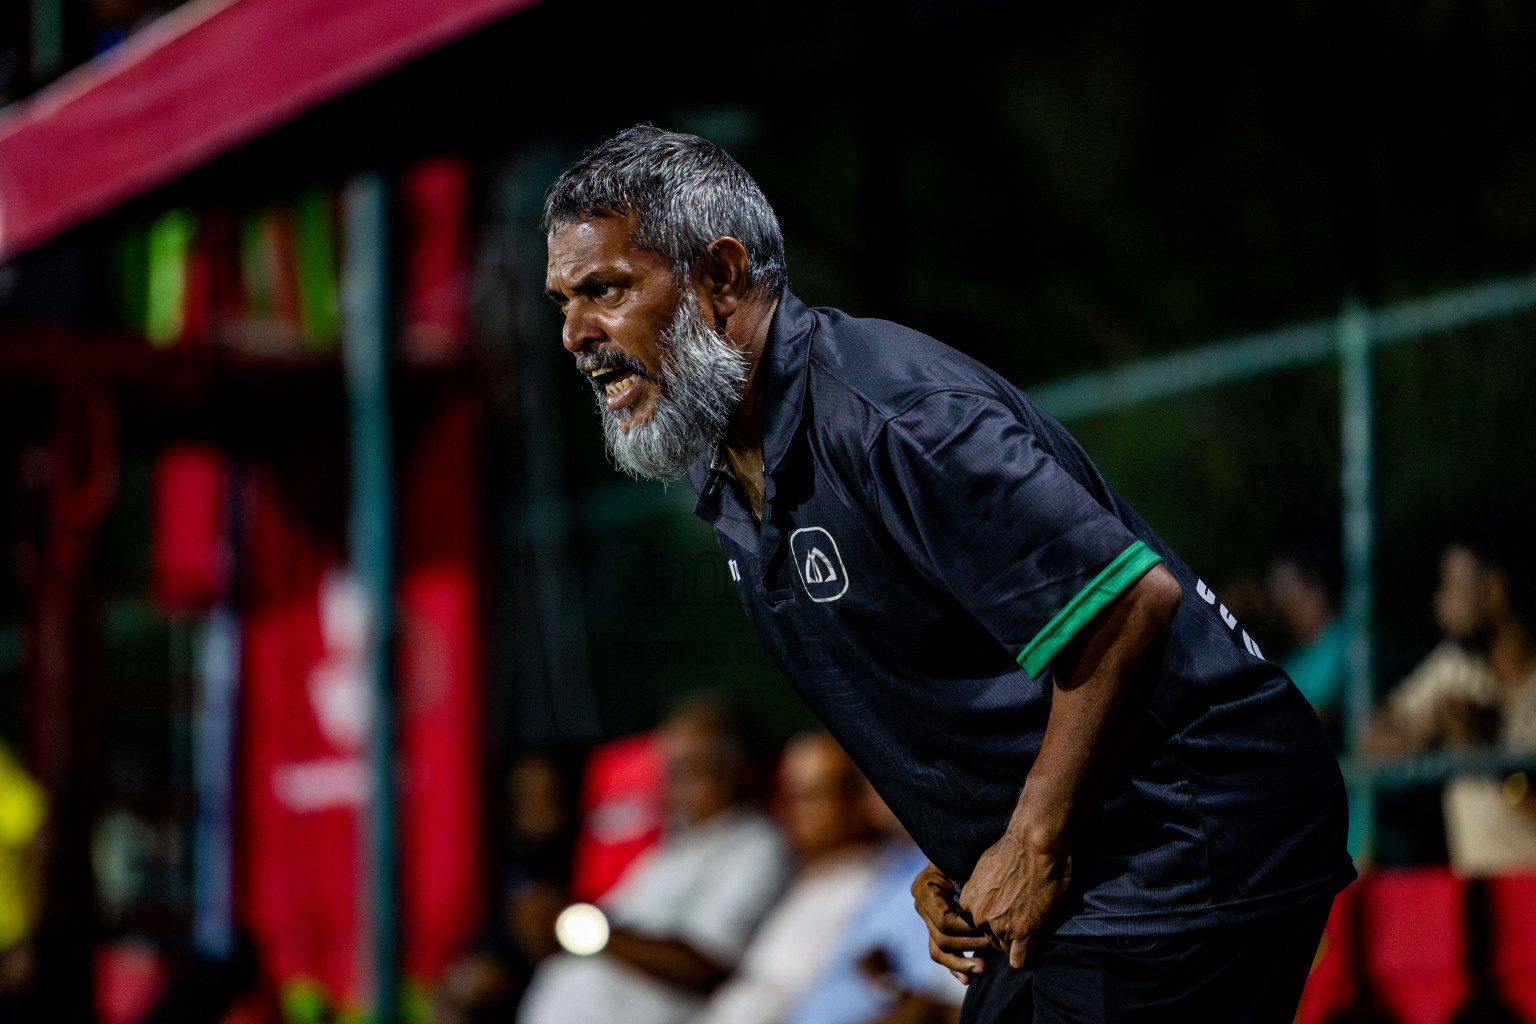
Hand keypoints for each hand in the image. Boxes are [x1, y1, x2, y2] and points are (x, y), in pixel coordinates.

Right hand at [911, 861, 989, 984]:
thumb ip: (966, 878)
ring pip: (938, 950)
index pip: (944, 922)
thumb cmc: (973, 853)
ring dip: (961, 963)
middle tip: (993, 948)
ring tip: (983, 968)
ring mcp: (928, 918)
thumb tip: (967, 896)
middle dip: (969, 947)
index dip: (967, 932)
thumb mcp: (965, 860)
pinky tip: (966, 979)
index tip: (989, 933)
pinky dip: (954, 966)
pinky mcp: (937, 928)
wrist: (973, 850)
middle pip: (941, 938)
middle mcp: (922, 904)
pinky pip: (941, 952)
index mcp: (925, 888)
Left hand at [957, 833, 1069, 968]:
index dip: (992, 918)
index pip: (977, 922)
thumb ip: (982, 888)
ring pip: (1005, 947)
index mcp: (968, 900)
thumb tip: (987, 895)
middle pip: (990, 936)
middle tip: (1021, 916)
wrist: (1034, 845)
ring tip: (1031, 922)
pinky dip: (1024, 957)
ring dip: (1017, 940)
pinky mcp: (1023, 933)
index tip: (1005, 911)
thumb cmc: (1014, 849)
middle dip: (1003, 930)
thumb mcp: (984, 867)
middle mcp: (980, 916)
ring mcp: (1001, 927)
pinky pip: (1019, 960)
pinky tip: (1031, 947)